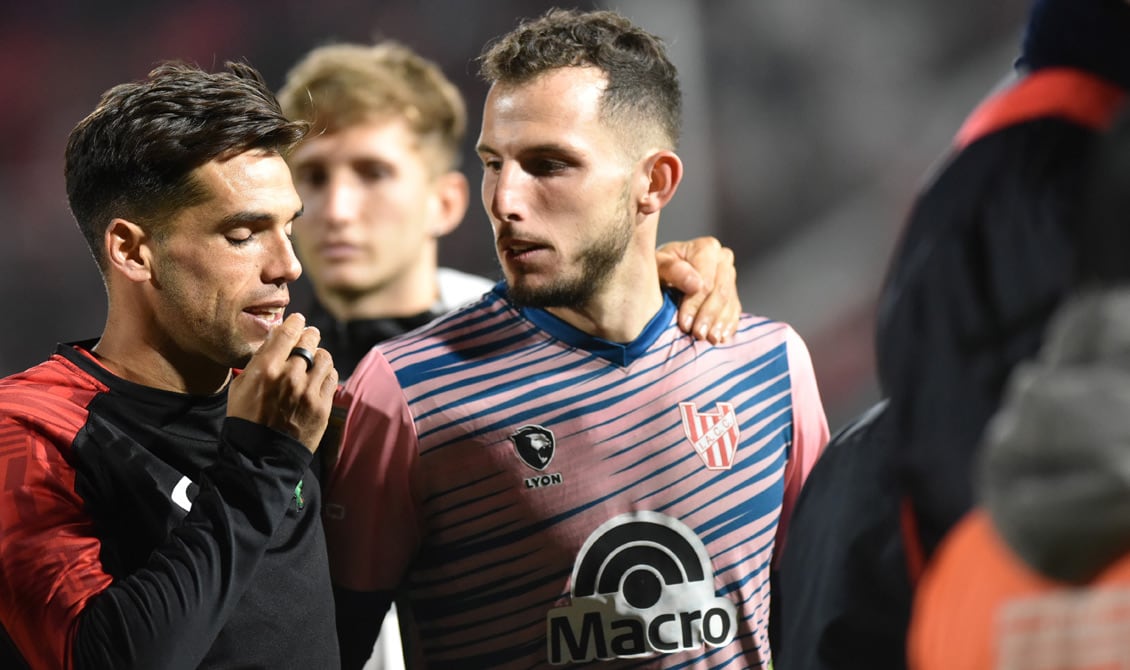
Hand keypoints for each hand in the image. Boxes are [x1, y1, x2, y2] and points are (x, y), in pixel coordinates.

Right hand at [227, 313, 337, 451]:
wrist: (261, 455)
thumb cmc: (246, 418)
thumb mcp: (241, 386)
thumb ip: (259, 361)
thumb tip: (275, 339)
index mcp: (266, 369)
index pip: (287, 332)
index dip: (295, 322)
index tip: (298, 319)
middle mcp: (290, 376)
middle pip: (309, 340)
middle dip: (309, 335)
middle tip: (309, 335)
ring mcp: (309, 391)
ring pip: (325, 357)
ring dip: (320, 355)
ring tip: (314, 359)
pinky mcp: (323, 406)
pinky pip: (332, 377)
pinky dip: (327, 373)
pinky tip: (319, 376)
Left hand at [657, 236, 740, 342]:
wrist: (664, 277)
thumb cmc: (657, 269)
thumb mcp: (657, 266)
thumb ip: (673, 270)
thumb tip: (695, 284)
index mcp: (706, 248)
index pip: (706, 281)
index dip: (696, 304)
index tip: (685, 323)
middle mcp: (723, 258)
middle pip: (721, 292)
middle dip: (708, 316)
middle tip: (698, 335)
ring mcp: (730, 276)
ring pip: (729, 303)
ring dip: (719, 324)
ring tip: (709, 339)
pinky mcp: (732, 293)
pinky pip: (735, 311)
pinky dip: (727, 325)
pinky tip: (720, 338)